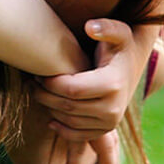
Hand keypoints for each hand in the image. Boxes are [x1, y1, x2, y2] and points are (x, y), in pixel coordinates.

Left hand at [33, 18, 148, 163]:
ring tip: (38, 92)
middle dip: (44, 95)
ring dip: (49, 108)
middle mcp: (113, 108)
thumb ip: (106, 27)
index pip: (71, 89)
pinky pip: (77, 135)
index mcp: (113, 84)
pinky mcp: (105, 130)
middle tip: (32, 83)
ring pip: (69, 121)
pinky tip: (50, 114)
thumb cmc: (119, 46)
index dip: (50, 83)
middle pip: (67, 106)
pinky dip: (61, 128)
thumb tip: (90, 27)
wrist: (132, 66)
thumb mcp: (118, 33)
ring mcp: (110, 122)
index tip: (38, 73)